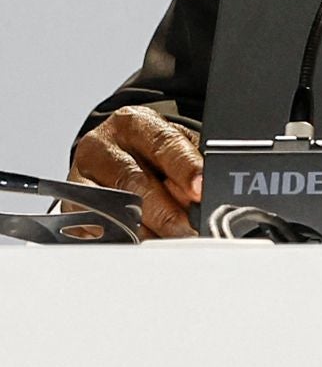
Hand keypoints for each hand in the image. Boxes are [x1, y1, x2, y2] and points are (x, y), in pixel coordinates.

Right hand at [68, 105, 202, 238]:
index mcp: (134, 123)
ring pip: (110, 207)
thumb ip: (191, 164)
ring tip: (167, 241)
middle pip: (133, 181)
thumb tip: (207, 194)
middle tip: (188, 228)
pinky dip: (117, 237)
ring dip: (142, 229)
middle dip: (165, 210)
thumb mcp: (175, 143)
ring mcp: (80, 176)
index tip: (200, 189)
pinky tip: (139, 243)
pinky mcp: (69, 205)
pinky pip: (91, 226)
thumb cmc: (150, 149)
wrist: (113, 151)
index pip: (162, 144)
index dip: (183, 168)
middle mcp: (102, 146)